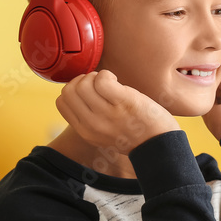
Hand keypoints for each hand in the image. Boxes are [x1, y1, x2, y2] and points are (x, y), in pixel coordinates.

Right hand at [55, 70, 178, 154]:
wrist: (159, 145)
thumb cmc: (133, 134)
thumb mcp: (102, 133)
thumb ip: (88, 117)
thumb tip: (79, 90)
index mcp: (84, 131)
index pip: (61, 102)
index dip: (73, 89)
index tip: (89, 91)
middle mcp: (92, 124)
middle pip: (69, 90)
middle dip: (82, 80)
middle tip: (100, 85)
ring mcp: (106, 113)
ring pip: (83, 83)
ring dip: (96, 76)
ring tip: (111, 84)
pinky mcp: (122, 102)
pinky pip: (102, 79)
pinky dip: (107, 75)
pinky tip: (117, 81)